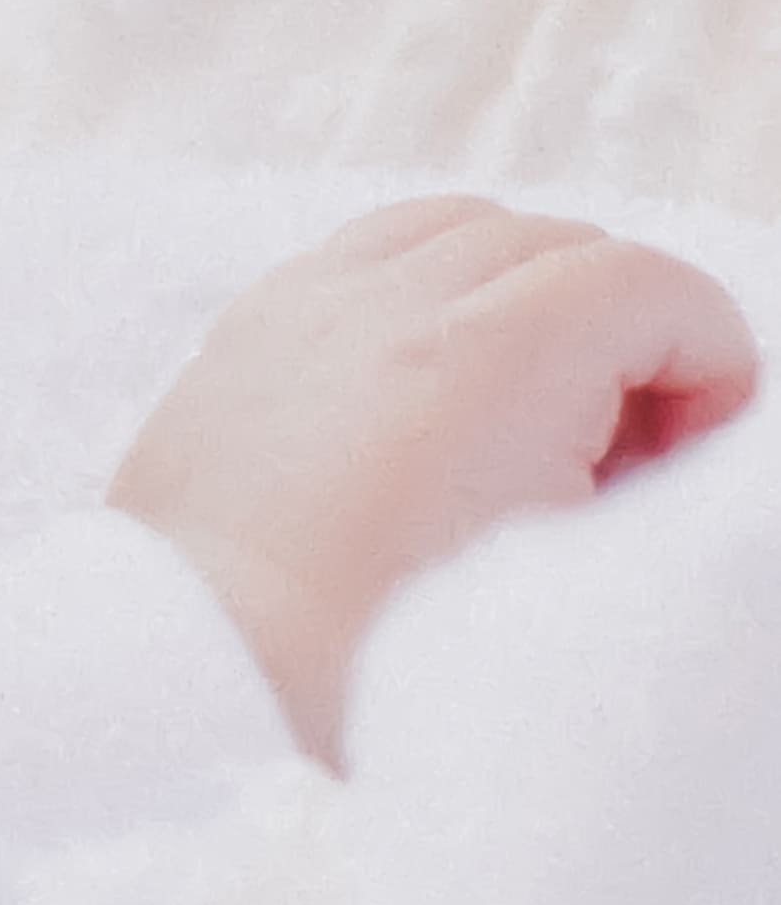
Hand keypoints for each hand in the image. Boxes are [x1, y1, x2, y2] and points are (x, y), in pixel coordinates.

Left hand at [110, 199, 757, 756]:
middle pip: (570, 245)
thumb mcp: (564, 571)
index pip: (656, 286)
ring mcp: (310, 300)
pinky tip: (426, 383)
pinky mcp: (247, 325)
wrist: (197, 677)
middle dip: (623, 331)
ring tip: (520, 404)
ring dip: (524, 290)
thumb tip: (661, 440)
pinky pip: (366, 252)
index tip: (686, 456)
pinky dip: (423, 287)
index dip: (708, 365)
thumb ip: (640, 478)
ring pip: (465, 227)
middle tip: (613, 453)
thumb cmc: (377, 651)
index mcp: (493, 354)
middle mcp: (397, 300)